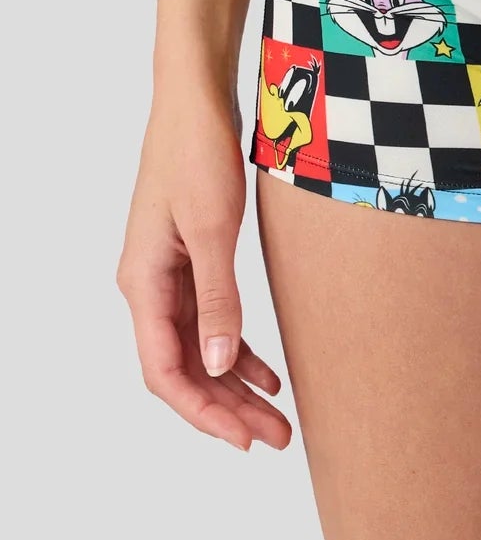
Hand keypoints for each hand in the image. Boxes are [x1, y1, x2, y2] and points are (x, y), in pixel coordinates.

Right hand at [117, 90, 291, 451]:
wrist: (195, 100)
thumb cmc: (198, 153)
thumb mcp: (212, 228)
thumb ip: (217, 297)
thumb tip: (221, 363)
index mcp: (143, 283)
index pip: (166, 371)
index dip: (203, 411)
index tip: (244, 440)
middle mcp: (149, 286)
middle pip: (185, 369)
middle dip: (227, 409)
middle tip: (279, 438)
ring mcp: (169, 273)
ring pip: (201, 349)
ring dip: (235, 386)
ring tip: (279, 418)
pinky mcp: (193, 258)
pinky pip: (211, 321)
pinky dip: (239, 349)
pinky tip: (268, 372)